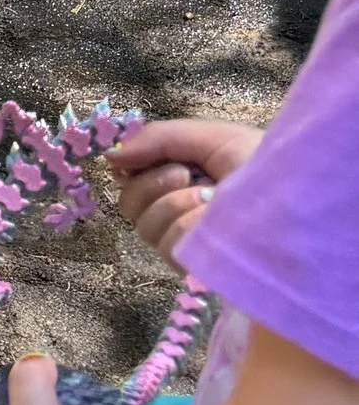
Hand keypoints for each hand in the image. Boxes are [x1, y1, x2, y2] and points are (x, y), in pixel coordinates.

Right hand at [109, 117, 260, 268]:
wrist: (296, 204)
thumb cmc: (265, 169)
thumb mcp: (215, 139)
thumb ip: (160, 139)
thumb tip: (109, 156)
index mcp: (184, 177)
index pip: (131, 174)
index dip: (132, 164)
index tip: (139, 158)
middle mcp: (179, 210)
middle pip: (128, 200)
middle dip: (152, 181)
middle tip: (186, 175)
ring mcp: (184, 242)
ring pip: (143, 221)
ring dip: (173, 202)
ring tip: (208, 198)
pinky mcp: (192, 265)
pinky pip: (164, 239)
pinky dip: (186, 223)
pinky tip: (211, 222)